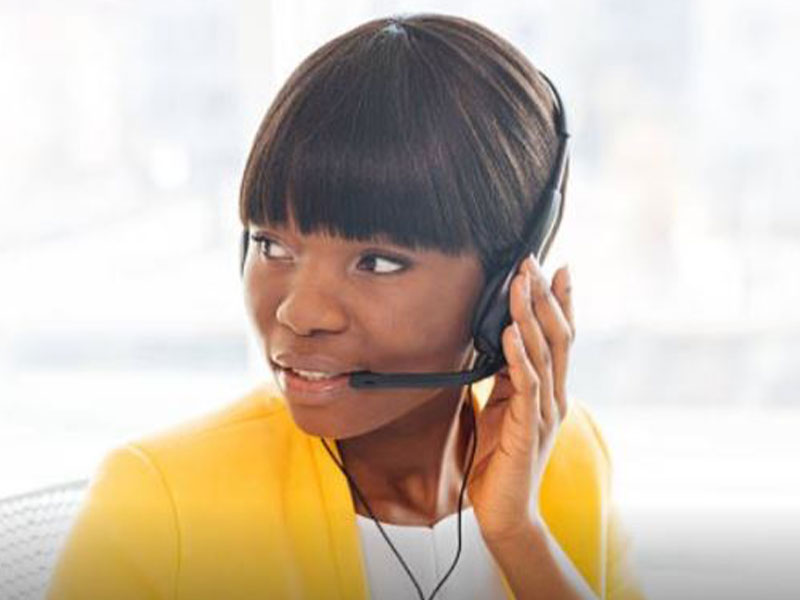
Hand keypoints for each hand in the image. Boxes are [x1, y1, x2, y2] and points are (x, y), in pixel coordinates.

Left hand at [468, 254, 574, 544]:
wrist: (505, 510)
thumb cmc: (502, 459)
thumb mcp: (503, 407)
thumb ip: (509, 377)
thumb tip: (504, 339)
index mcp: (549, 390)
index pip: (560, 337)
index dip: (560, 302)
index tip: (555, 268)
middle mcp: (554, 396)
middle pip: (557, 337)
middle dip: (545, 296)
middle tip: (534, 262)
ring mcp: (544, 412)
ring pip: (543, 354)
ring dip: (531, 316)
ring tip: (521, 284)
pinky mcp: (528, 428)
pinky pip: (526, 385)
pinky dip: (519, 355)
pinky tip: (512, 332)